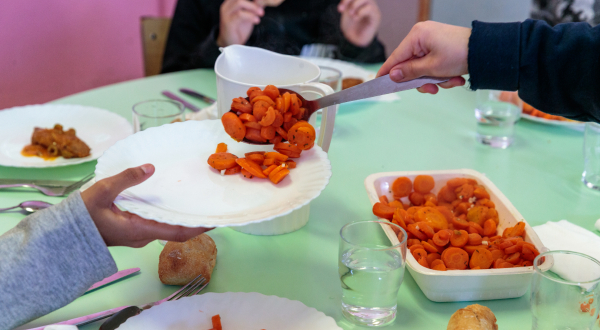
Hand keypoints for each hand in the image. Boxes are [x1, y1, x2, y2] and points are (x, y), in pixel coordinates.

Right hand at [81, 164, 210, 247]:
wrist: (64, 236)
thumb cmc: (81, 217)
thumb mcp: (102, 192)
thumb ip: (126, 178)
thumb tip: (150, 168)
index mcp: (140, 230)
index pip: (177, 232)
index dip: (198, 227)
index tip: (215, 220)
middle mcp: (143, 236)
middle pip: (176, 230)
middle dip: (195, 220)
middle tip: (210, 206)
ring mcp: (138, 235)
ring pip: (166, 227)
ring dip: (181, 216)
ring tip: (196, 201)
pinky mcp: (132, 230)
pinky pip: (156, 223)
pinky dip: (167, 214)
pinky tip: (171, 200)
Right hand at [217, 0, 264, 46]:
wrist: (231, 43)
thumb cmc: (239, 29)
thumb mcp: (248, 15)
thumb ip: (254, 7)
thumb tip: (264, 1)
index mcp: (231, 2)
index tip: (262, 1)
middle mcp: (227, 6)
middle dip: (254, 1)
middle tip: (262, 8)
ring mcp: (226, 13)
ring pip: (240, 3)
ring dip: (253, 7)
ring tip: (261, 14)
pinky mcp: (228, 22)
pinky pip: (240, 15)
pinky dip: (250, 16)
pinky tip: (256, 20)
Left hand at [338, 0, 380, 47]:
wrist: (355, 41)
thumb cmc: (351, 27)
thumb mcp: (346, 13)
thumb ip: (347, 4)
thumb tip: (346, 1)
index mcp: (359, 1)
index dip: (346, 0)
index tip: (340, 10)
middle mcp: (367, 2)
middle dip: (349, 0)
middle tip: (343, 10)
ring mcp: (373, 8)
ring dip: (355, 5)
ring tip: (351, 14)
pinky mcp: (376, 16)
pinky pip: (370, 8)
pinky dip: (361, 12)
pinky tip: (355, 18)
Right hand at [377, 21, 469, 93]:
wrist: (486, 51)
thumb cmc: (460, 54)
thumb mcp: (431, 67)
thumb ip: (409, 72)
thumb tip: (392, 76)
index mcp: (417, 36)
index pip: (396, 57)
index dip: (387, 71)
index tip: (377, 82)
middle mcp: (422, 36)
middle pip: (410, 65)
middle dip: (423, 80)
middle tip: (432, 89)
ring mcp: (431, 41)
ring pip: (423, 68)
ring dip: (436, 79)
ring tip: (451, 81)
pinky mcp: (440, 47)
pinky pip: (433, 65)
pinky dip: (442, 74)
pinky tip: (455, 77)